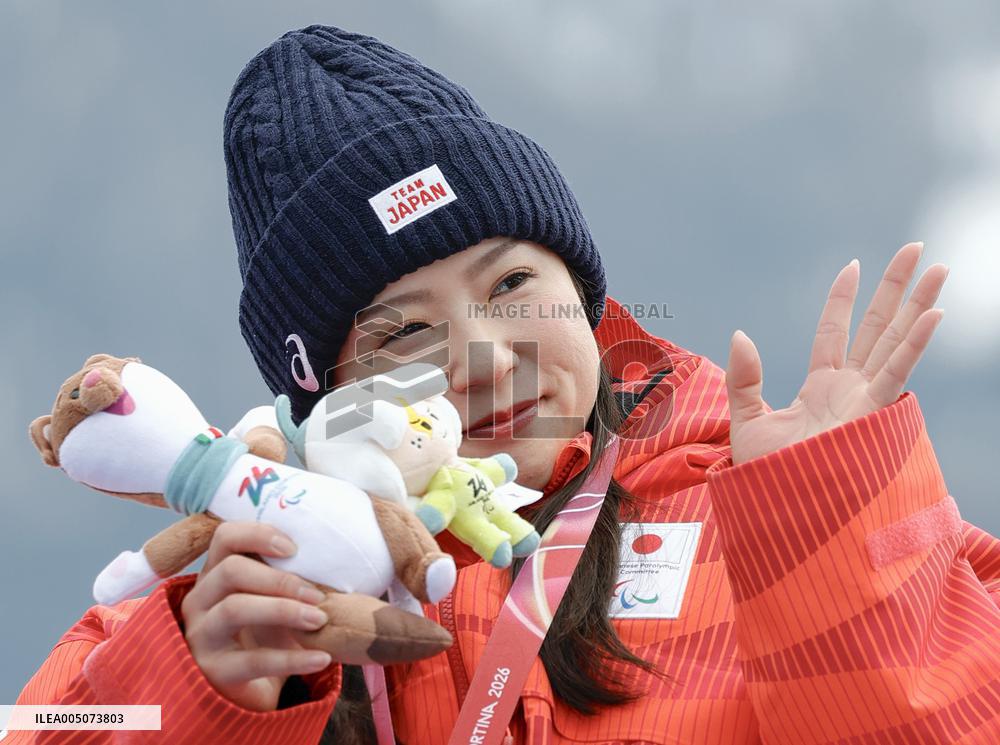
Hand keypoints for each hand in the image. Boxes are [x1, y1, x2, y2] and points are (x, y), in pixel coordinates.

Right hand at [180, 522, 332, 710]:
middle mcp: (200, 600)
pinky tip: (321, 658)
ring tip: (319, 620)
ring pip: (234, 609)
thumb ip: (288, 575)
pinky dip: (292, 658)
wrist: (252, 688)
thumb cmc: (266, 633)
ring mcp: (202, 635)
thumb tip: (332, 558)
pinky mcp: (214, 670)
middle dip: (279, 579)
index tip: (294, 549)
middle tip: (317, 594)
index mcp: (215, 573)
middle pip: (231, 570)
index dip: (258, 535)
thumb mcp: (274, 599)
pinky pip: (252, 661)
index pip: (225, 537)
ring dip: (283, 610)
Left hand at [725, 242, 946, 464]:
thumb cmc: (767, 477)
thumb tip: (739, 334)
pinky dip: (915, 345)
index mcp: (821, 387)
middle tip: (916, 249)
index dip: (843, 300)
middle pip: (878, 327)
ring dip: (919, 304)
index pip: (835, 332)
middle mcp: (850, 389)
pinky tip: (935, 314)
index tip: (852, 266)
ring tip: (939, 267)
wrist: (782, 512)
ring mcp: (865, 400)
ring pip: (896, 341)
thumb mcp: (747, 421)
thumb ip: (745, 378)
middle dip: (896, 288)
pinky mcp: (873, 415)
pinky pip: (897, 373)